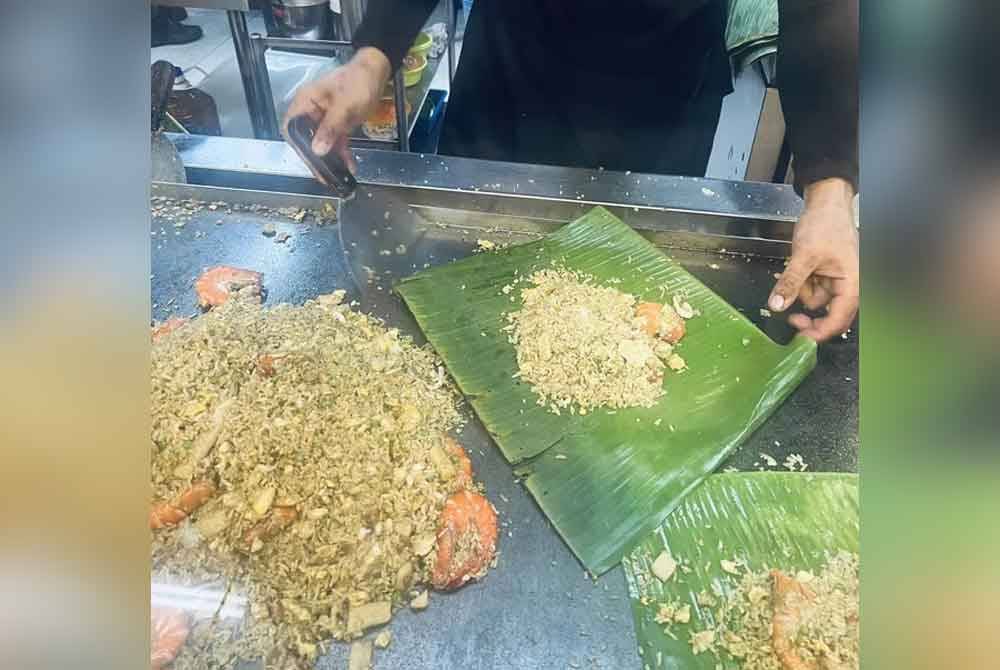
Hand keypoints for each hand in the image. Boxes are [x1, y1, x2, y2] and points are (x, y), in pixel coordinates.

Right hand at [283, 47, 390, 170]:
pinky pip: (335, 141)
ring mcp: (323, 118)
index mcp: (306, 101)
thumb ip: (330, 128)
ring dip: (330, 159)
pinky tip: (349, 165)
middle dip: (315, 158)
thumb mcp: (345, 106)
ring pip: (322, 143)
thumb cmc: (358, 81)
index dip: (297, 145)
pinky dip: (341, 153)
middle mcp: (311, 111)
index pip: (292, 127)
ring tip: (337, 177)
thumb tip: (317, 150)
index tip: (309, 161)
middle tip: (325, 176)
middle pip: (306, 138)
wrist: (376, 73)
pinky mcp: (336, 123)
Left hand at [767, 178, 858, 341]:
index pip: (838, 320)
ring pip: (814, 301)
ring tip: (797, 267)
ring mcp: (837, 281)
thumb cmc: (826, 224)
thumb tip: (777, 306)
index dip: (819, 332)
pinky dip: (801, 283)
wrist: (826, 203)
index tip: (800, 338)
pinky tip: (797, 267)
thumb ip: (790, 282)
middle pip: (828, 315)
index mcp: (853, 284)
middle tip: (789, 317)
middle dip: (808, 314)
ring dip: (801, 291)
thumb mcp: (803, 256)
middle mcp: (849, 286)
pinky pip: (810, 288)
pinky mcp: (826, 276)